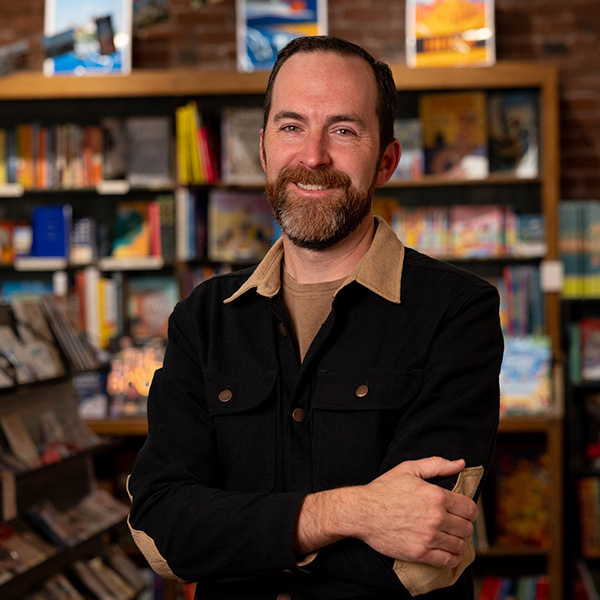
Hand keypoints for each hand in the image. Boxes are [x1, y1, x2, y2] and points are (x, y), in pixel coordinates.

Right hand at [354, 457, 476, 567]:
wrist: (362, 511)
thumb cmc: (384, 489)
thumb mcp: (409, 469)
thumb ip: (437, 464)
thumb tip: (460, 464)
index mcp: (436, 496)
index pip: (470, 509)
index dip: (469, 510)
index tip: (463, 511)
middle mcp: (436, 518)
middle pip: (467, 528)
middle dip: (464, 525)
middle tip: (455, 523)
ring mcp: (428, 537)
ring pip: (460, 545)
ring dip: (458, 541)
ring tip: (450, 536)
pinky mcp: (420, 553)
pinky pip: (448, 560)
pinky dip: (452, 557)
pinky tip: (447, 550)